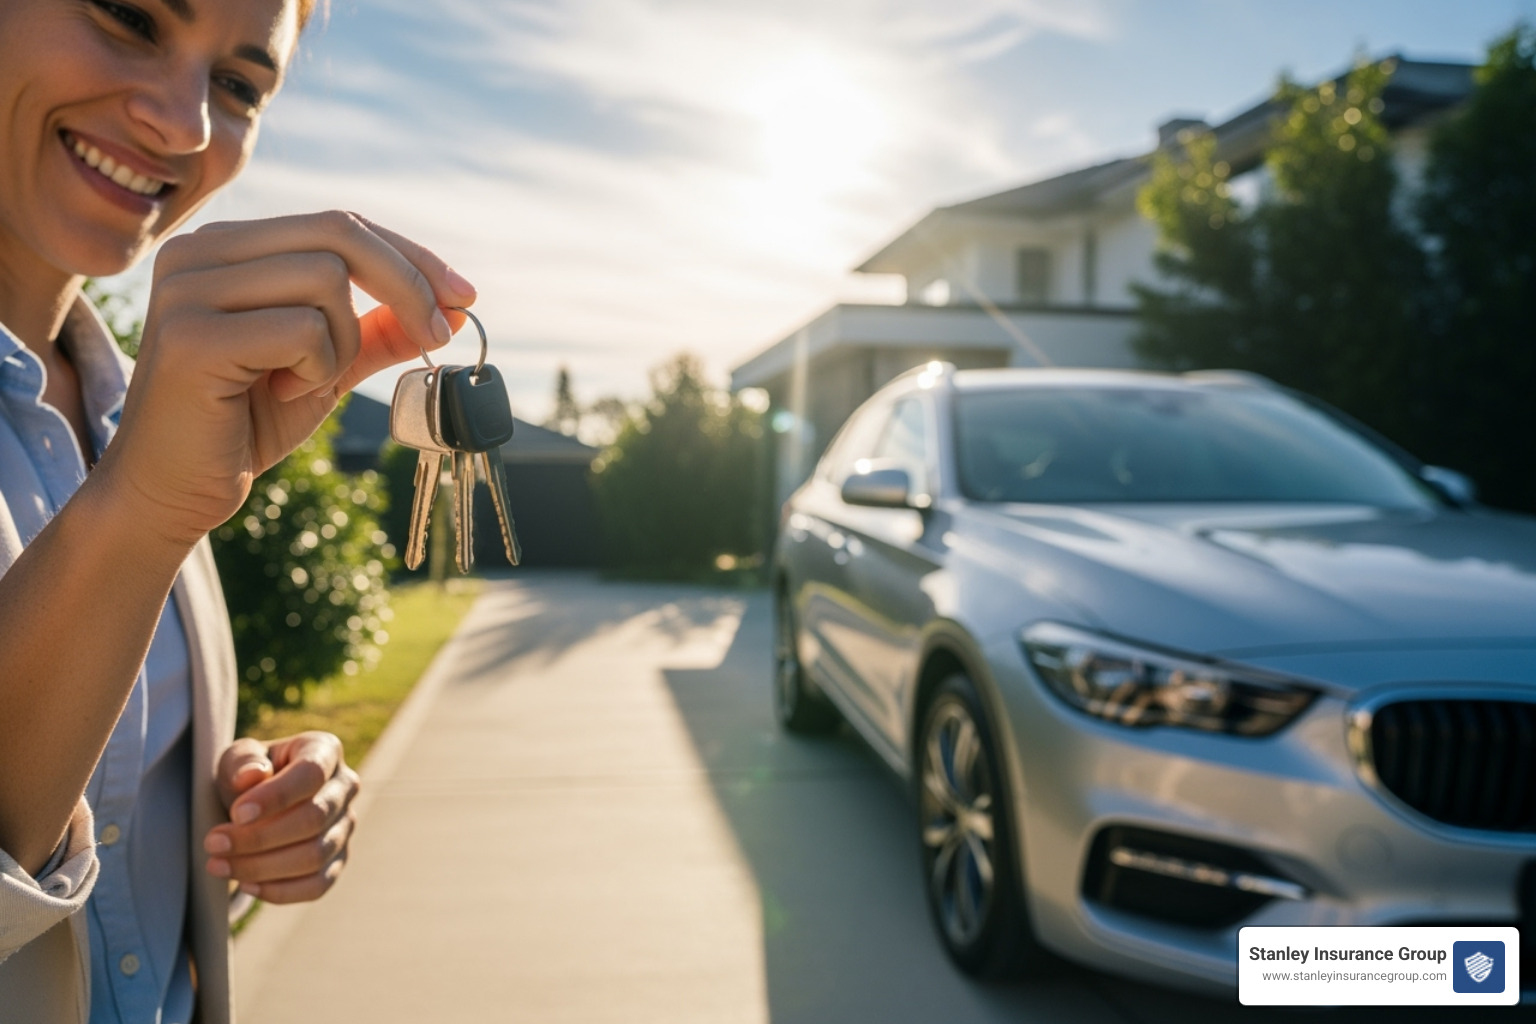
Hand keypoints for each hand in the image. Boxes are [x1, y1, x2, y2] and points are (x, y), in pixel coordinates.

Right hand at [98, 210, 476, 547]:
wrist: (175, 490)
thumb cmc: (247, 422)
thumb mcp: (328, 365)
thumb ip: (378, 329)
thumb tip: (455, 309)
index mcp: (229, 246)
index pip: (338, 224)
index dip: (411, 256)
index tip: (464, 295)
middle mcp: (200, 251)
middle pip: (339, 235)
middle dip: (409, 284)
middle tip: (441, 334)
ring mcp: (188, 288)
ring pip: (325, 280)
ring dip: (343, 343)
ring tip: (304, 381)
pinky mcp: (191, 336)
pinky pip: (302, 330)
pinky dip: (316, 368)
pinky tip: (280, 392)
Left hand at [205, 732, 360, 903]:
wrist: (254, 803)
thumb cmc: (247, 775)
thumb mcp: (236, 759)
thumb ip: (242, 761)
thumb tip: (251, 776)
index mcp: (324, 751)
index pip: (311, 774)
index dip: (276, 797)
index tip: (236, 814)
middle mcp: (344, 787)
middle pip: (314, 819)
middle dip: (259, 837)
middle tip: (213, 843)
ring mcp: (345, 826)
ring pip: (314, 856)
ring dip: (261, 866)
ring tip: (218, 864)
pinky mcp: (337, 860)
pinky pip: (317, 886)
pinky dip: (279, 891)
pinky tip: (245, 884)